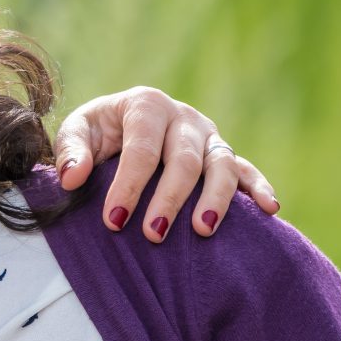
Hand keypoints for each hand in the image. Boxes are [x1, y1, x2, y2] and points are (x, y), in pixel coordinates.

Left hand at [52, 86, 279, 240]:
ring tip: (203, 231)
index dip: (129, 185)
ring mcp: (208, 135)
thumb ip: (71, 151)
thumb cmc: (98, 132)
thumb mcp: (78, 131)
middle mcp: (183, 117)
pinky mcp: (224, 154)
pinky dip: (259, 187)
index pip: (141, 148)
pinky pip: (245, 170)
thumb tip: (72, 177)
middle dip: (169, 198)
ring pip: (220, 165)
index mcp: (146, 105)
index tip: (114, 221)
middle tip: (154, 235)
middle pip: (183, 159)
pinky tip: (269, 208)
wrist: (122, 125)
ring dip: (215, 199)